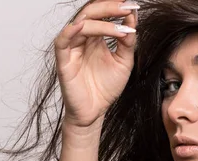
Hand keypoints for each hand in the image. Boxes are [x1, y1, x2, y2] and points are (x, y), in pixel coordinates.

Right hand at [53, 0, 138, 127]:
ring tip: (121, 28)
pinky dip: (72, 31)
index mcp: (96, 36)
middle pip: (92, 12)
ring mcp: (72, 47)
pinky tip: (85, 27)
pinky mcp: (63, 60)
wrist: (95, 112)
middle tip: (127, 7)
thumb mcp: (123, 62)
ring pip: (81, 23)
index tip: (134, 6)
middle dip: (110, 8)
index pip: (104, 13)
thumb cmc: (105, 89)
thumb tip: (132, 18)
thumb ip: (127, 42)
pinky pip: (63, 40)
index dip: (117, 7)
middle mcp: (83, 38)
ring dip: (101, 21)